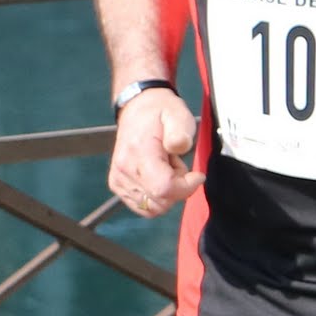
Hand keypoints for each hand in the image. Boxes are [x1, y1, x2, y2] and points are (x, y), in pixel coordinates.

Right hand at [107, 87, 204, 216]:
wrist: (137, 108)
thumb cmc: (160, 112)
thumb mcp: (178, 114)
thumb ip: (180, 132)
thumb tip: (179, 146)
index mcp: (139, 152)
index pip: (164, 188)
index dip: (186, 187)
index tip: (197, 175)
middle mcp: (124, 169)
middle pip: (159, 202)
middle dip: (177, 189)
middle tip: (178, 164)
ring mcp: (119, 179)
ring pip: (152, 208)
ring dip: (167, 193)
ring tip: (168, 168)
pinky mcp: (117, 185)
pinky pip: (142, 206)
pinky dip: (156, 196)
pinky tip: (158, 174)